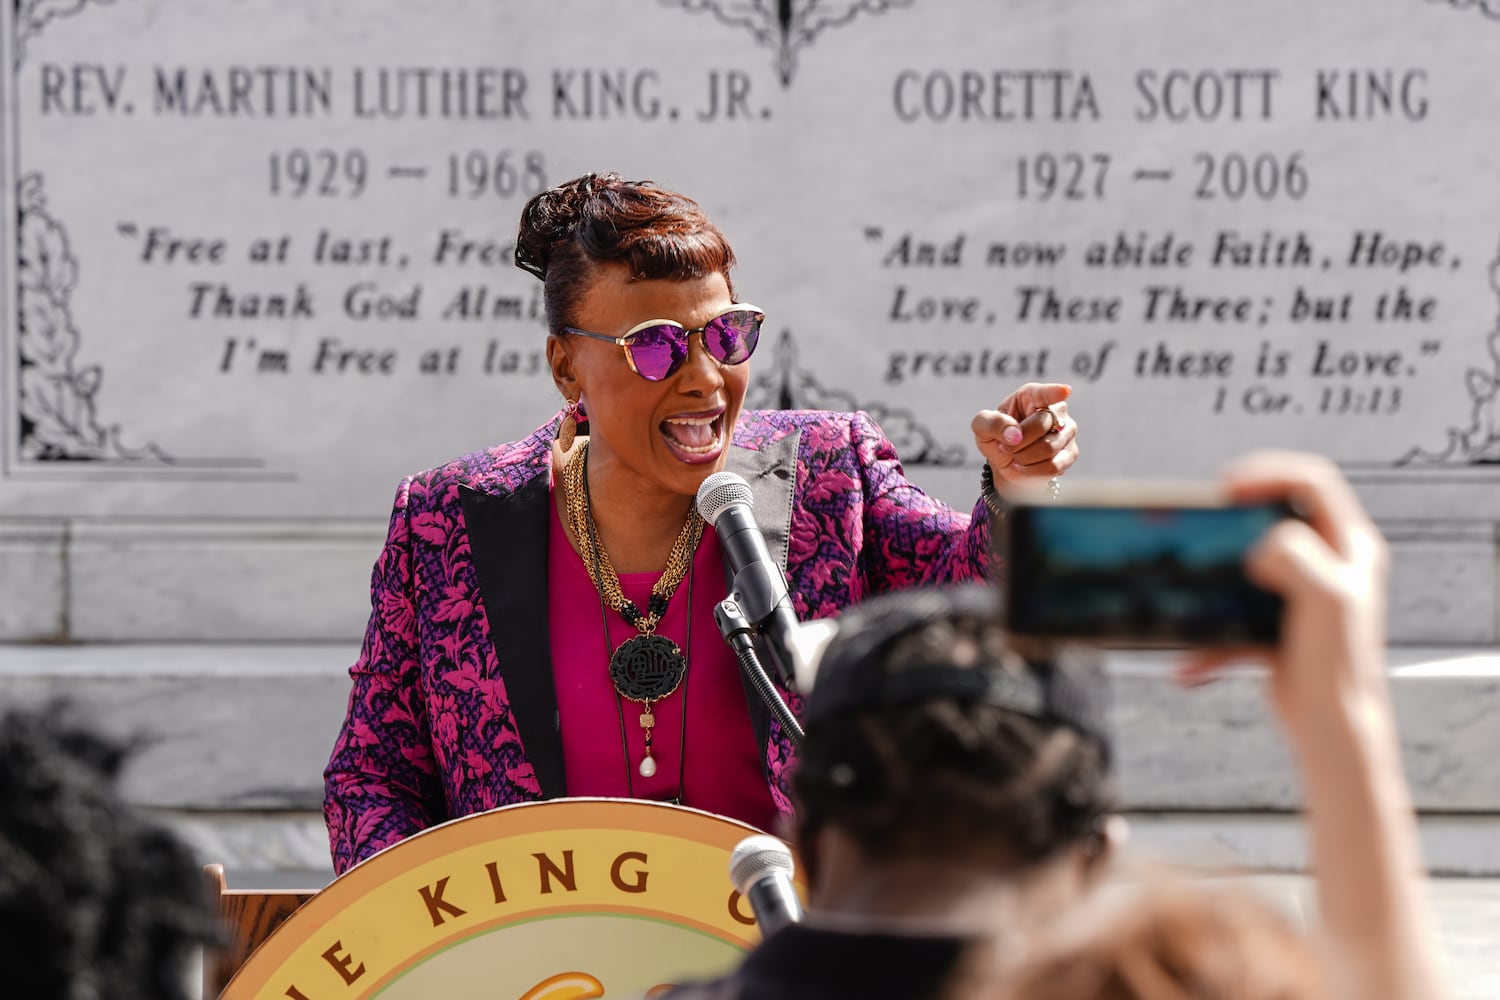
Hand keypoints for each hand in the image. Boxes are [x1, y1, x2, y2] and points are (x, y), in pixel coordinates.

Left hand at [972, 382, 1077, 482]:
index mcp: (1031, 396)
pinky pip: (1053, 466)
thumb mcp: (982, 426)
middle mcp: (1056, 409)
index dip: (1054, 392)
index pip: (1045, 393)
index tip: (1064, 391)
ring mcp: (1067, 431)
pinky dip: (1031, 471)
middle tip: (1004, 447)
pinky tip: (1023, 467)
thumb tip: (1014, 434)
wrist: (1007, 462)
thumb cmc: (996, 436)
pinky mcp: (1070, 454)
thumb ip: (992, 423)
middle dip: (1016, 442)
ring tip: (1015, 456)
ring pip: (1047, 448)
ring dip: (1023, 457)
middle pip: (1041, 425)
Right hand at [1177, 451, 1389, 742]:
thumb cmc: (1338, 662)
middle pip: (1276, 513)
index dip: (1269, 473)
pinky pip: (1232, 617)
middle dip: (1237, 513)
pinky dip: (1208, 640)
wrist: (1330, 725)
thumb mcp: (1326, 596)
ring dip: (1216, 571)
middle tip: (1209, 515)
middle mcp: (1329, 563)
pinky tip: (1187, 666)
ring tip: (1194, 573)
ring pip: (1247, 561)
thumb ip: (1296, 555)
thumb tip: (1263, 546)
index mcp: (1349, 546)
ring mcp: (1299, 593)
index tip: (1228, 487)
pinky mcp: (1274, 624)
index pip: (1312, 482)